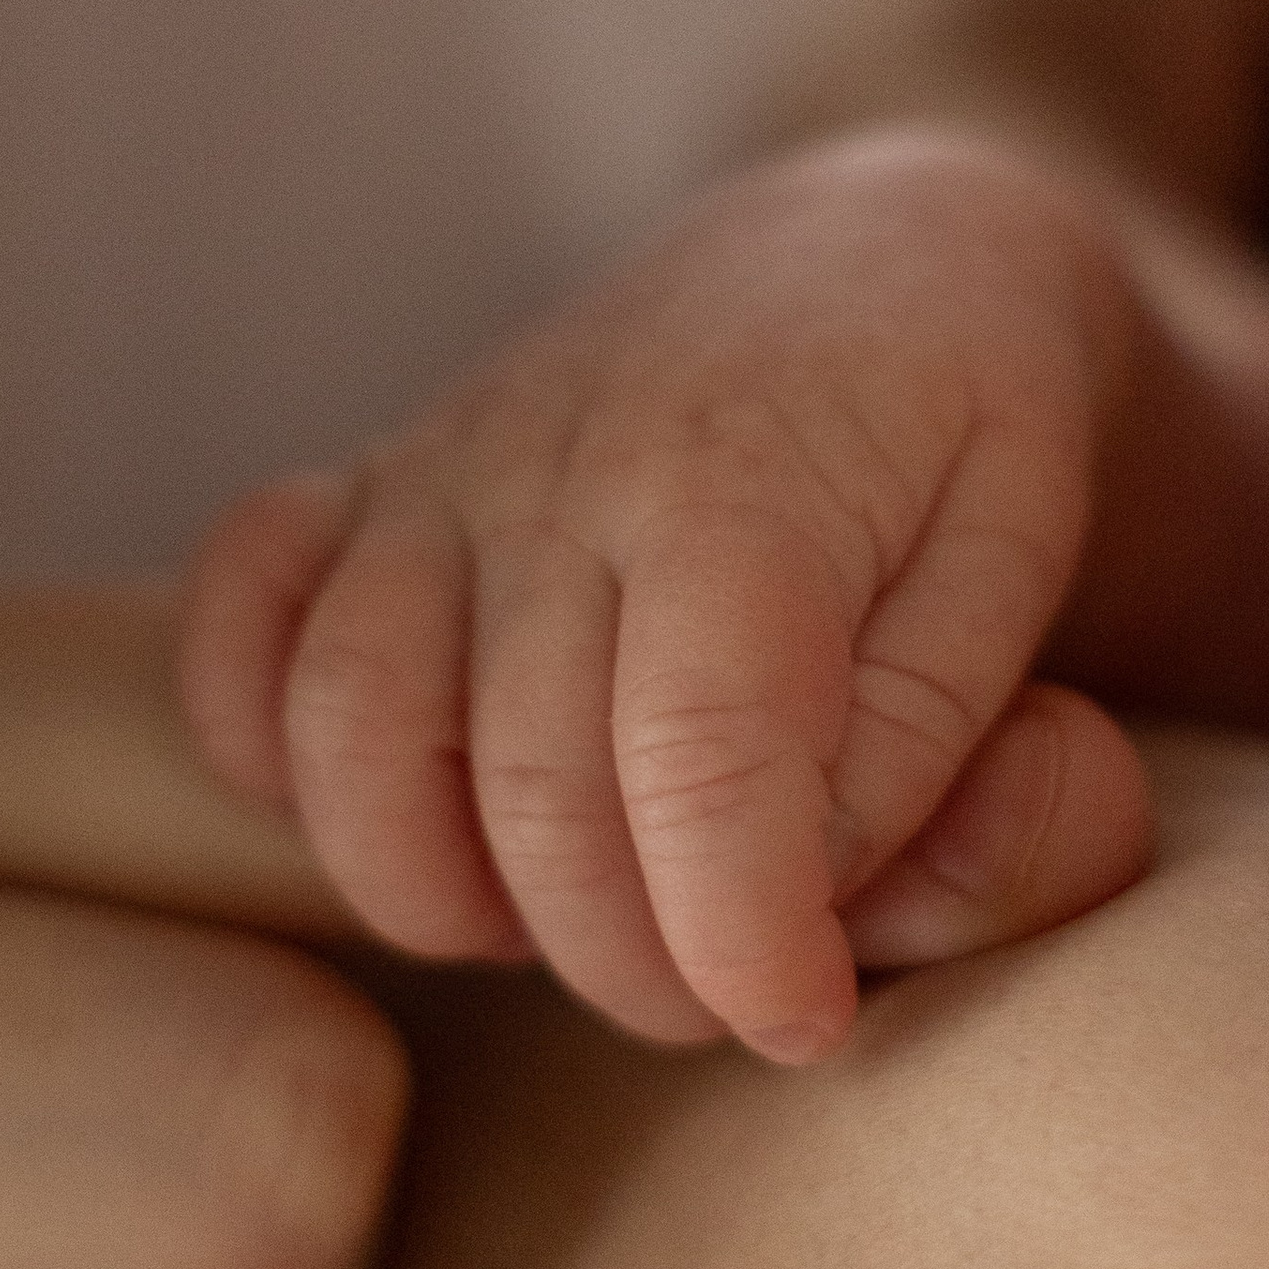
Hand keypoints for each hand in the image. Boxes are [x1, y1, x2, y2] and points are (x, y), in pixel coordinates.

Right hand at [183, 130, 1157, 1061]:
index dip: (740, 939)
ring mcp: (443, 469)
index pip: (701, 759)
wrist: (870, 252)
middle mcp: (564, 466)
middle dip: (632, 957)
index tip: (806, 1017)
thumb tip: (820, 902)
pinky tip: (404, 815)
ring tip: (573, 921)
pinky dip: (272, 753)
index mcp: (751, 481)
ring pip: (350, 730)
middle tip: (727, 988)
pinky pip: (240, 626)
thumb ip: (952, 748)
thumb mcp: (1028, 569)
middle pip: (530, 786)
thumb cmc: (965, 435)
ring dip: (440, 892)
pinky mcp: (364, 484)